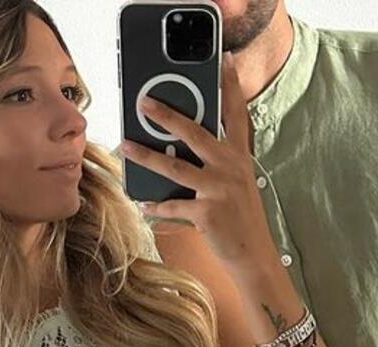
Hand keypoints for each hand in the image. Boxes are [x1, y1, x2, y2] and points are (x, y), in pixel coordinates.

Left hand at [119, 52, 275, 271]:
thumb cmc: (240, 217)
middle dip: (167, 116)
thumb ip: (216, 162)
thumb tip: (179, 148)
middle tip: (144, 102)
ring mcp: (219, 190)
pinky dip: (155, 206)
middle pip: (195, 134)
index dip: (232, 86)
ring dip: (146, 156)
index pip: (236, 115)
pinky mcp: (207, 213)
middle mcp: (230, 169)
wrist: (253, 255)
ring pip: (174, 167)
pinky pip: (172, 205)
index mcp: (239, 157)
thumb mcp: (236, 183)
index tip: (227, 60)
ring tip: (125, 145)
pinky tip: (142, 203)